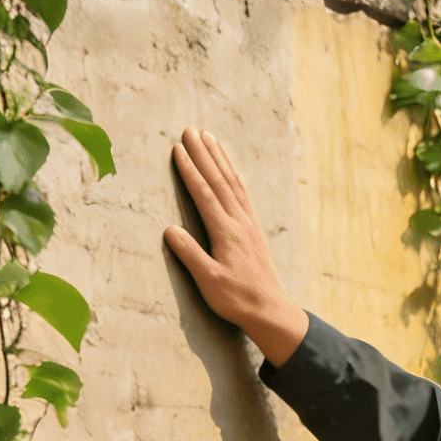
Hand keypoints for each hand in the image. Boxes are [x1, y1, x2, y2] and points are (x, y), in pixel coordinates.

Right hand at [162, 127, 309, 364]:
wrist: (270, 311)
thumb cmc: (237, 299)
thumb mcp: (208, 281)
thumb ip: (190, 254)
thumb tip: (169, 229)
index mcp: (225, 232)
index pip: (204, 193)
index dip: (190, 169)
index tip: (178, 148)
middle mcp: (239, 222)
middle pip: (219, 180)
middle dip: (203, 153)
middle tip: (190, 129)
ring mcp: (249, 224)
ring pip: (233, 182)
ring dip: (220, 158)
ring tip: (209, 137)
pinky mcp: (254, 229)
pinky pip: (243, 194)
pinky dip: (234, 175)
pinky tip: (230, 168)